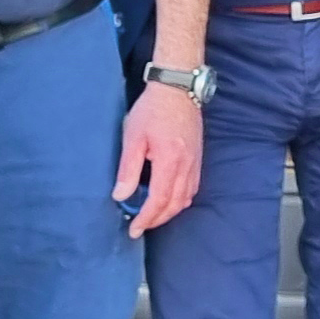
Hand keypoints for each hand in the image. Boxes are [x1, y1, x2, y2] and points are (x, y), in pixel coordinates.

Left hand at [116, 81, 204, 233]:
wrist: (178, 89)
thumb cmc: (152, 110)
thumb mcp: (133, 136)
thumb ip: (128, 168)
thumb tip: (121, 195)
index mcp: (170, 160)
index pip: (159, 200)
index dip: (146, 218)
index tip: (134, 229)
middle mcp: (186, 165)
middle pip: (175, 204)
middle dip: (157, 220)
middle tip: (140, 227)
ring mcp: (195, 163)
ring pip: (186, 199)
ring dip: (169, 212)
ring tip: (152, 217)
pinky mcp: (198, 158)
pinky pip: (192, 188)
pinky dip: (180, 201)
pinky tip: (168, 200)